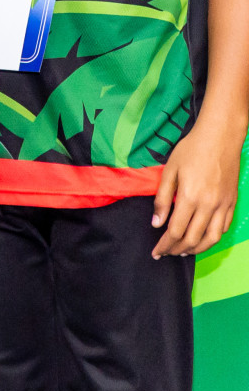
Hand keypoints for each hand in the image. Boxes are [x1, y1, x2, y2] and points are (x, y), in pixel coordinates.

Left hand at [152, 113, 244, 257]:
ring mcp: (224, 205)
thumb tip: (156, 224)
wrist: (220, 137)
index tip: (156, 252)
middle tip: (166, 253)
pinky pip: (224, 227)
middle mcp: (209, 205)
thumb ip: (162, 199)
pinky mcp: (233, 202)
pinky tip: (203, 238)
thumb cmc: (191, 150)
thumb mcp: (169, 171)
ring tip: (184, 251)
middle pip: (193, 238)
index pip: (175, 231)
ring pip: (212, 238)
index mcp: (190, 198)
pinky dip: (213, 237)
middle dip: (177, 249)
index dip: (164, 245)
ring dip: (197, 248)